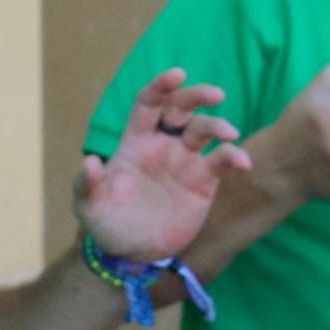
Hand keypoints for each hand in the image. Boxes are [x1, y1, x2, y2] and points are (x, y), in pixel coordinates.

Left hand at [74, 67, 247, 266]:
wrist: (133, 253)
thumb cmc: (107, 223)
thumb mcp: (89, 206)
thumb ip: (87, 184)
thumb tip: (91, 163)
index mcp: (135, 141)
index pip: (148, 104)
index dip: (160, 87)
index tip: (176, 75)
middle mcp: (162, 144)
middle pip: (181, 108)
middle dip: (196, 96)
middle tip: (215, 94)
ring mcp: (185, 160)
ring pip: (203, 129)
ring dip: (217, 125)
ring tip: (229, 133)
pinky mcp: (203, 181)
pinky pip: (221, 161)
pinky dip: (233, 157)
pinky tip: (242, 163)